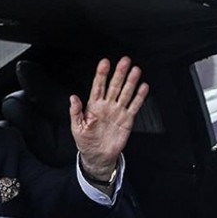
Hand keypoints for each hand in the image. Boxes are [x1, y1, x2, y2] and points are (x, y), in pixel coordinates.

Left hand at [70, 57, 148, 179]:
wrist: (98, 156)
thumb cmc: (86, 141)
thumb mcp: (76, 127)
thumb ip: (75, 112)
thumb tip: (73, 98)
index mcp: (93, 106)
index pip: (98, 86)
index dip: (101, 74)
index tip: (104, 63)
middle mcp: (107, 105)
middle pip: (114, 86)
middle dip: (119, 73)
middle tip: (124, 61)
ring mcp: (118, 111)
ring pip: (125, 93)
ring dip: (131, 82)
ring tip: (136, 70)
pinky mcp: (127, 119)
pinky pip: (134, 106)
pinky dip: (139, 97)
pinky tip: (143, 87)